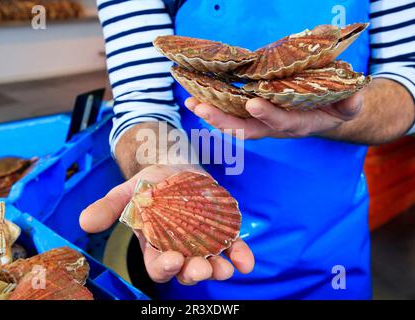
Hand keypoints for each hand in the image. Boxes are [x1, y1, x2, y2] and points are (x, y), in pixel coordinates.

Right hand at [79, 164, 254, 284]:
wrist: (175, 168)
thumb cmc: (150, 183)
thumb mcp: (128, 191)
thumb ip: (109, 207)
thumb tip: (84, 222)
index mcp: (155, 245)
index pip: (157, 265)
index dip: (164, 267)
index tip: (173, 259)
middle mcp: (179, 249)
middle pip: (186, 270)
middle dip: (194, 272)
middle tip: (202, 268)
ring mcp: (202, 242)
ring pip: (211, 263)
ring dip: (219, 269)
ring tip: (226, 268)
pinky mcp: (220, 231)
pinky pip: (232, 247)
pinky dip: (240, 255)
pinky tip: (245, 261)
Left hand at [185, 94, 362, 138]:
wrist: (325, 114)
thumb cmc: (336, 106)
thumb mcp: (349, 105)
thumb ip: (350, 103)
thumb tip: (352, 97)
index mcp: (298, 124)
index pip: (281, 123)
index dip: (268, 115)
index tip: (253, 103)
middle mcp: (275, 128)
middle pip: (247, 129)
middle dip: (223, 121)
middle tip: (201, 107)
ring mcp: (262, 124)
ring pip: (234, 124)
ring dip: (212, 115)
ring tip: (191, 102)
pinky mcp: (254, 117)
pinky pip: (231, 115)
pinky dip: (214, 108)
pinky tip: (196, 99)